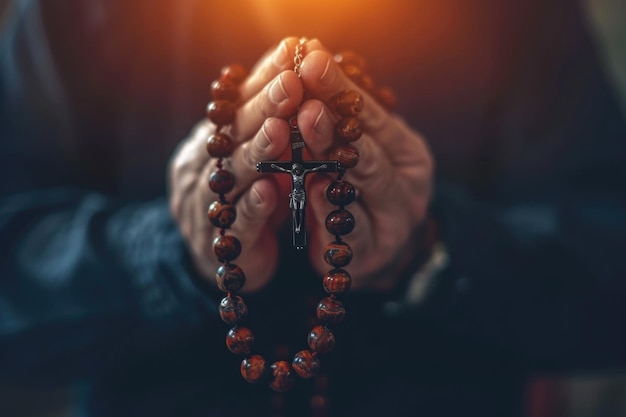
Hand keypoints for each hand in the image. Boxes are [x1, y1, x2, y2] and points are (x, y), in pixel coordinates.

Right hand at [168, 38, 307, 291]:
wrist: (223, 258)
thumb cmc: (247, 195)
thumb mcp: (256, 154)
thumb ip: (269, 120)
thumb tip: (294, 70)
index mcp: (215, 138)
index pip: (239, 100)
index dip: (265, 77)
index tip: (292, 51)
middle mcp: (206, 164)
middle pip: (235, 131)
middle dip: (265, 105)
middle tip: (292, 82)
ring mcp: (211, 201)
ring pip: (235, 173)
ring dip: (259, 150)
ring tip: (280, 130)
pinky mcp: (227, 241)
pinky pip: (239, 221)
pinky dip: (254, 205)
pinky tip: (270, 190)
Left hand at [294, 39, 433, 290]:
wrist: (373, 251)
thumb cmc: (361, 192)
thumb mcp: (358, 153)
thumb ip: (343, 120)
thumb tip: (310, 61)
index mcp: (406, 152)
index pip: (372, 115)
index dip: (341, 87)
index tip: (311, 59)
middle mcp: (407, 184)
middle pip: (368, 147)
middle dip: (334, 118)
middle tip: (306, 94)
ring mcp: (394, 220)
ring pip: (365, 183)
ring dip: (332, 154)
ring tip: (306, 126)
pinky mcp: (371, 252)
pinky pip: (349, 228)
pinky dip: (329, 207)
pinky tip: (312, 187)